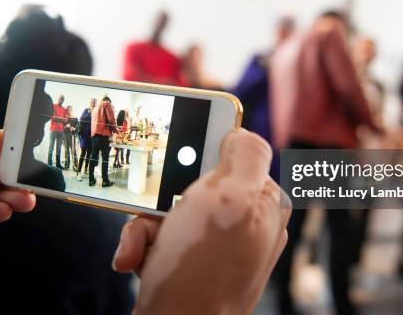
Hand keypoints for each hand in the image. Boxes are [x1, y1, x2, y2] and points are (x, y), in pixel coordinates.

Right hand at [112, 129, 290, 314]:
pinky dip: (143, 246)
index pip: (233, 154)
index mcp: (265, 202)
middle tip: (160, 213)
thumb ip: (247, 155)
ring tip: (144, 250)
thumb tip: (241, 133)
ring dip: (146, 225)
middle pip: (195, 182)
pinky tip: (137, 262)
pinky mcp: (192, 264)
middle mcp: (246, 223)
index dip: (202, 153)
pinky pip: (160, 237)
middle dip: (165, 195)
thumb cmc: (202, 270)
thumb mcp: (232, 198)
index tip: (181, 160)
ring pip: (171, 208)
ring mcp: (219, 246)